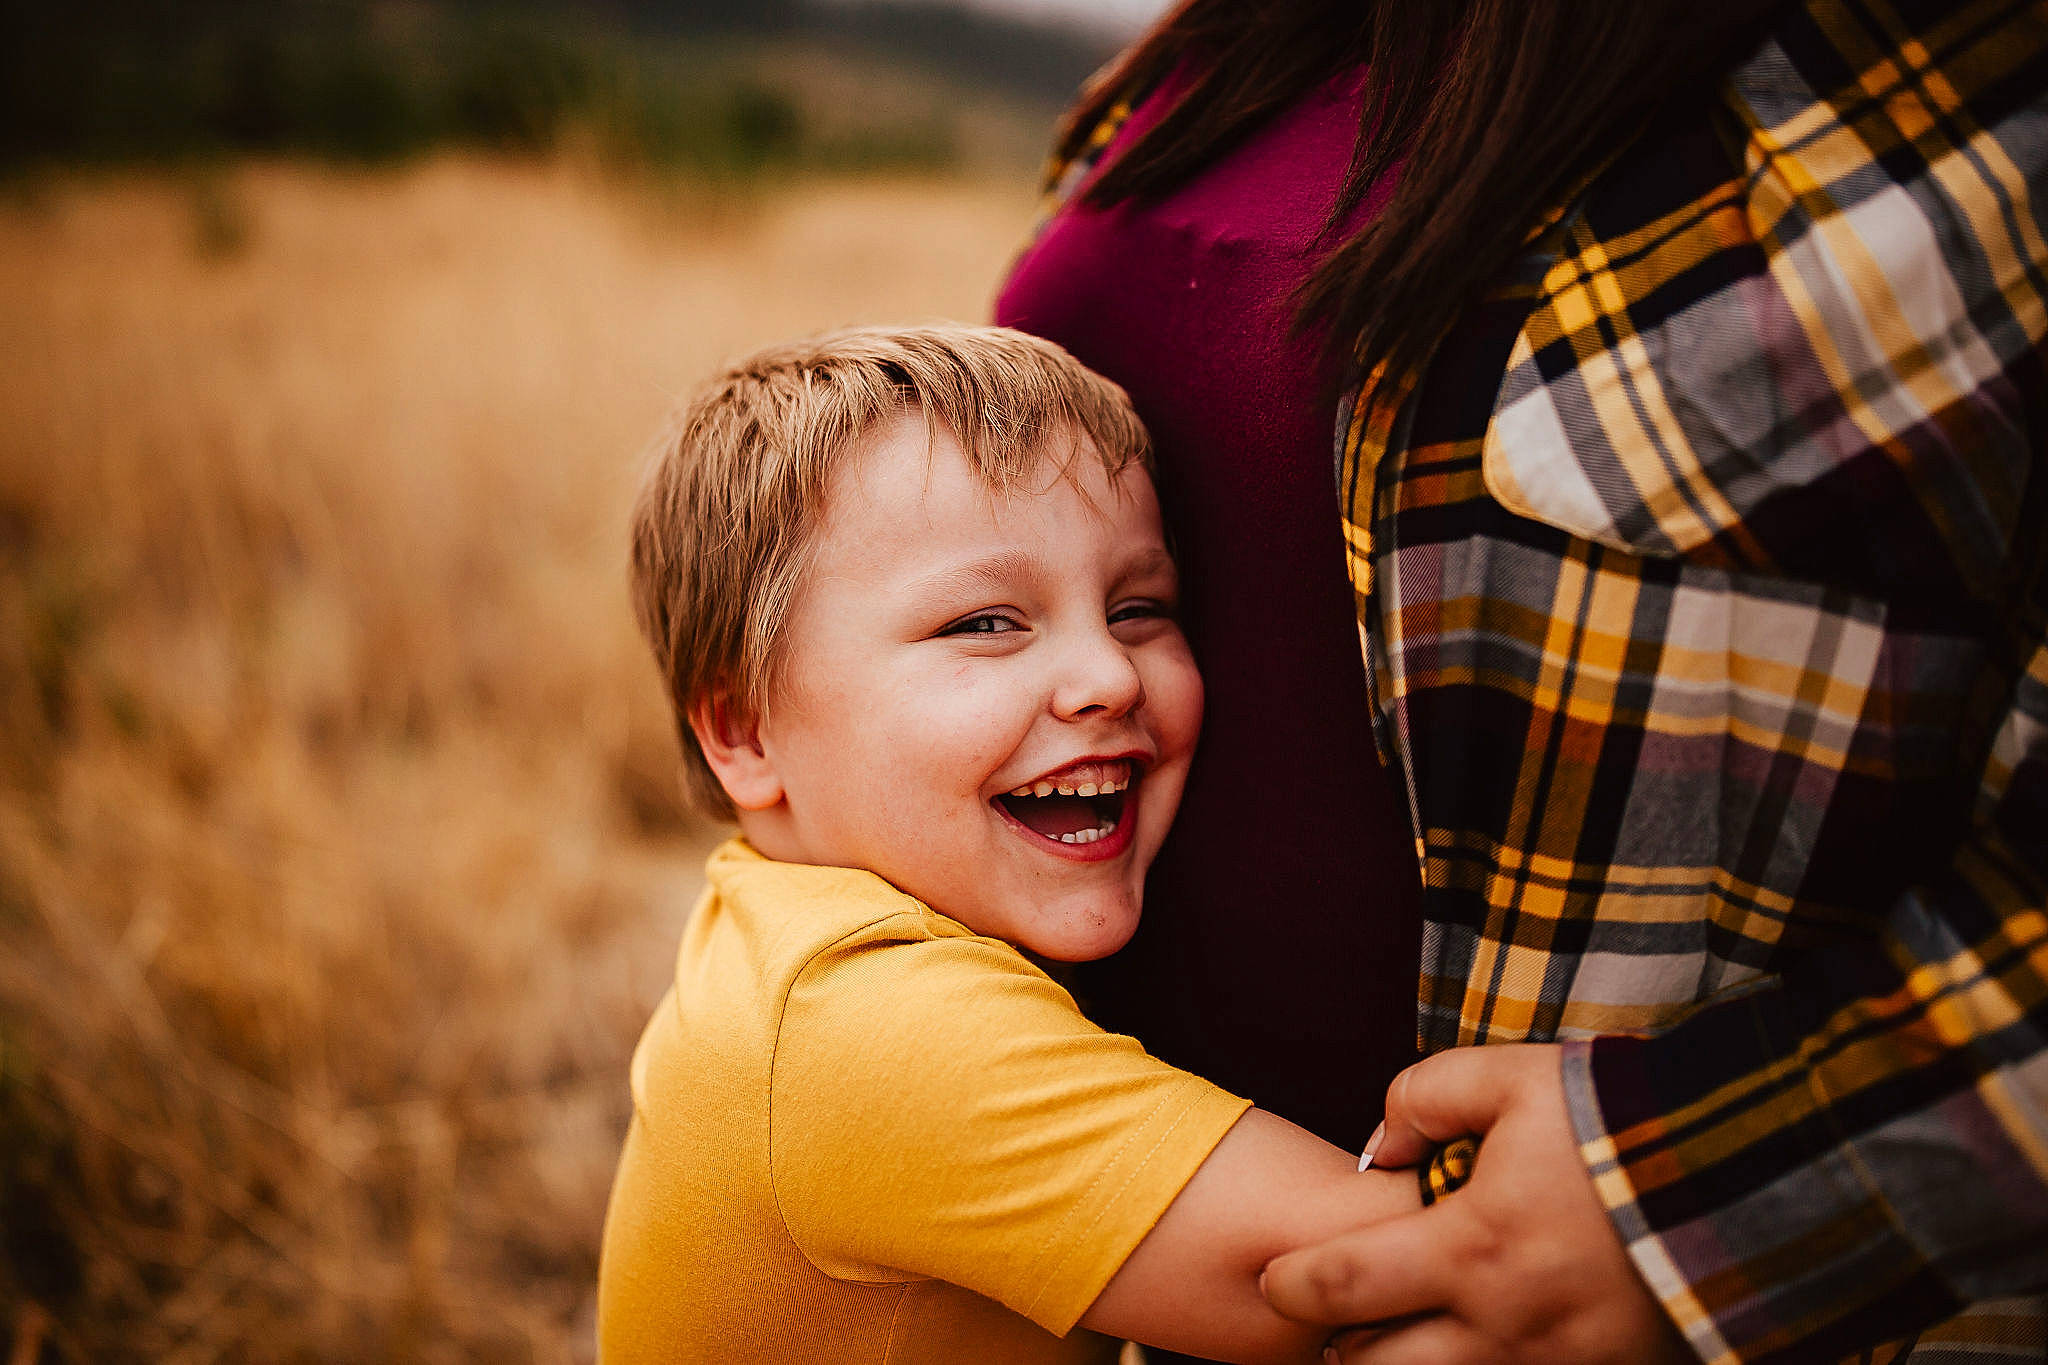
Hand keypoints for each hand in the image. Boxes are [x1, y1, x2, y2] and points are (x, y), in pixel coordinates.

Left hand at [1259, 1045, 1692, 1364]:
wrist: (1754, 1174)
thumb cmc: (1618, 1120)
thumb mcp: (1511, 1079)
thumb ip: (1424, 1098)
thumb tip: (1379, 1144)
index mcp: (1474, 1250)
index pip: (1343, 1287)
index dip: (1293, 1286)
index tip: (1273, 1280)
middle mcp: (1509, 1327)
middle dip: (1345, 1348)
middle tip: (1336, 1323)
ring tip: (1399, 1340)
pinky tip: (1476, 1352)